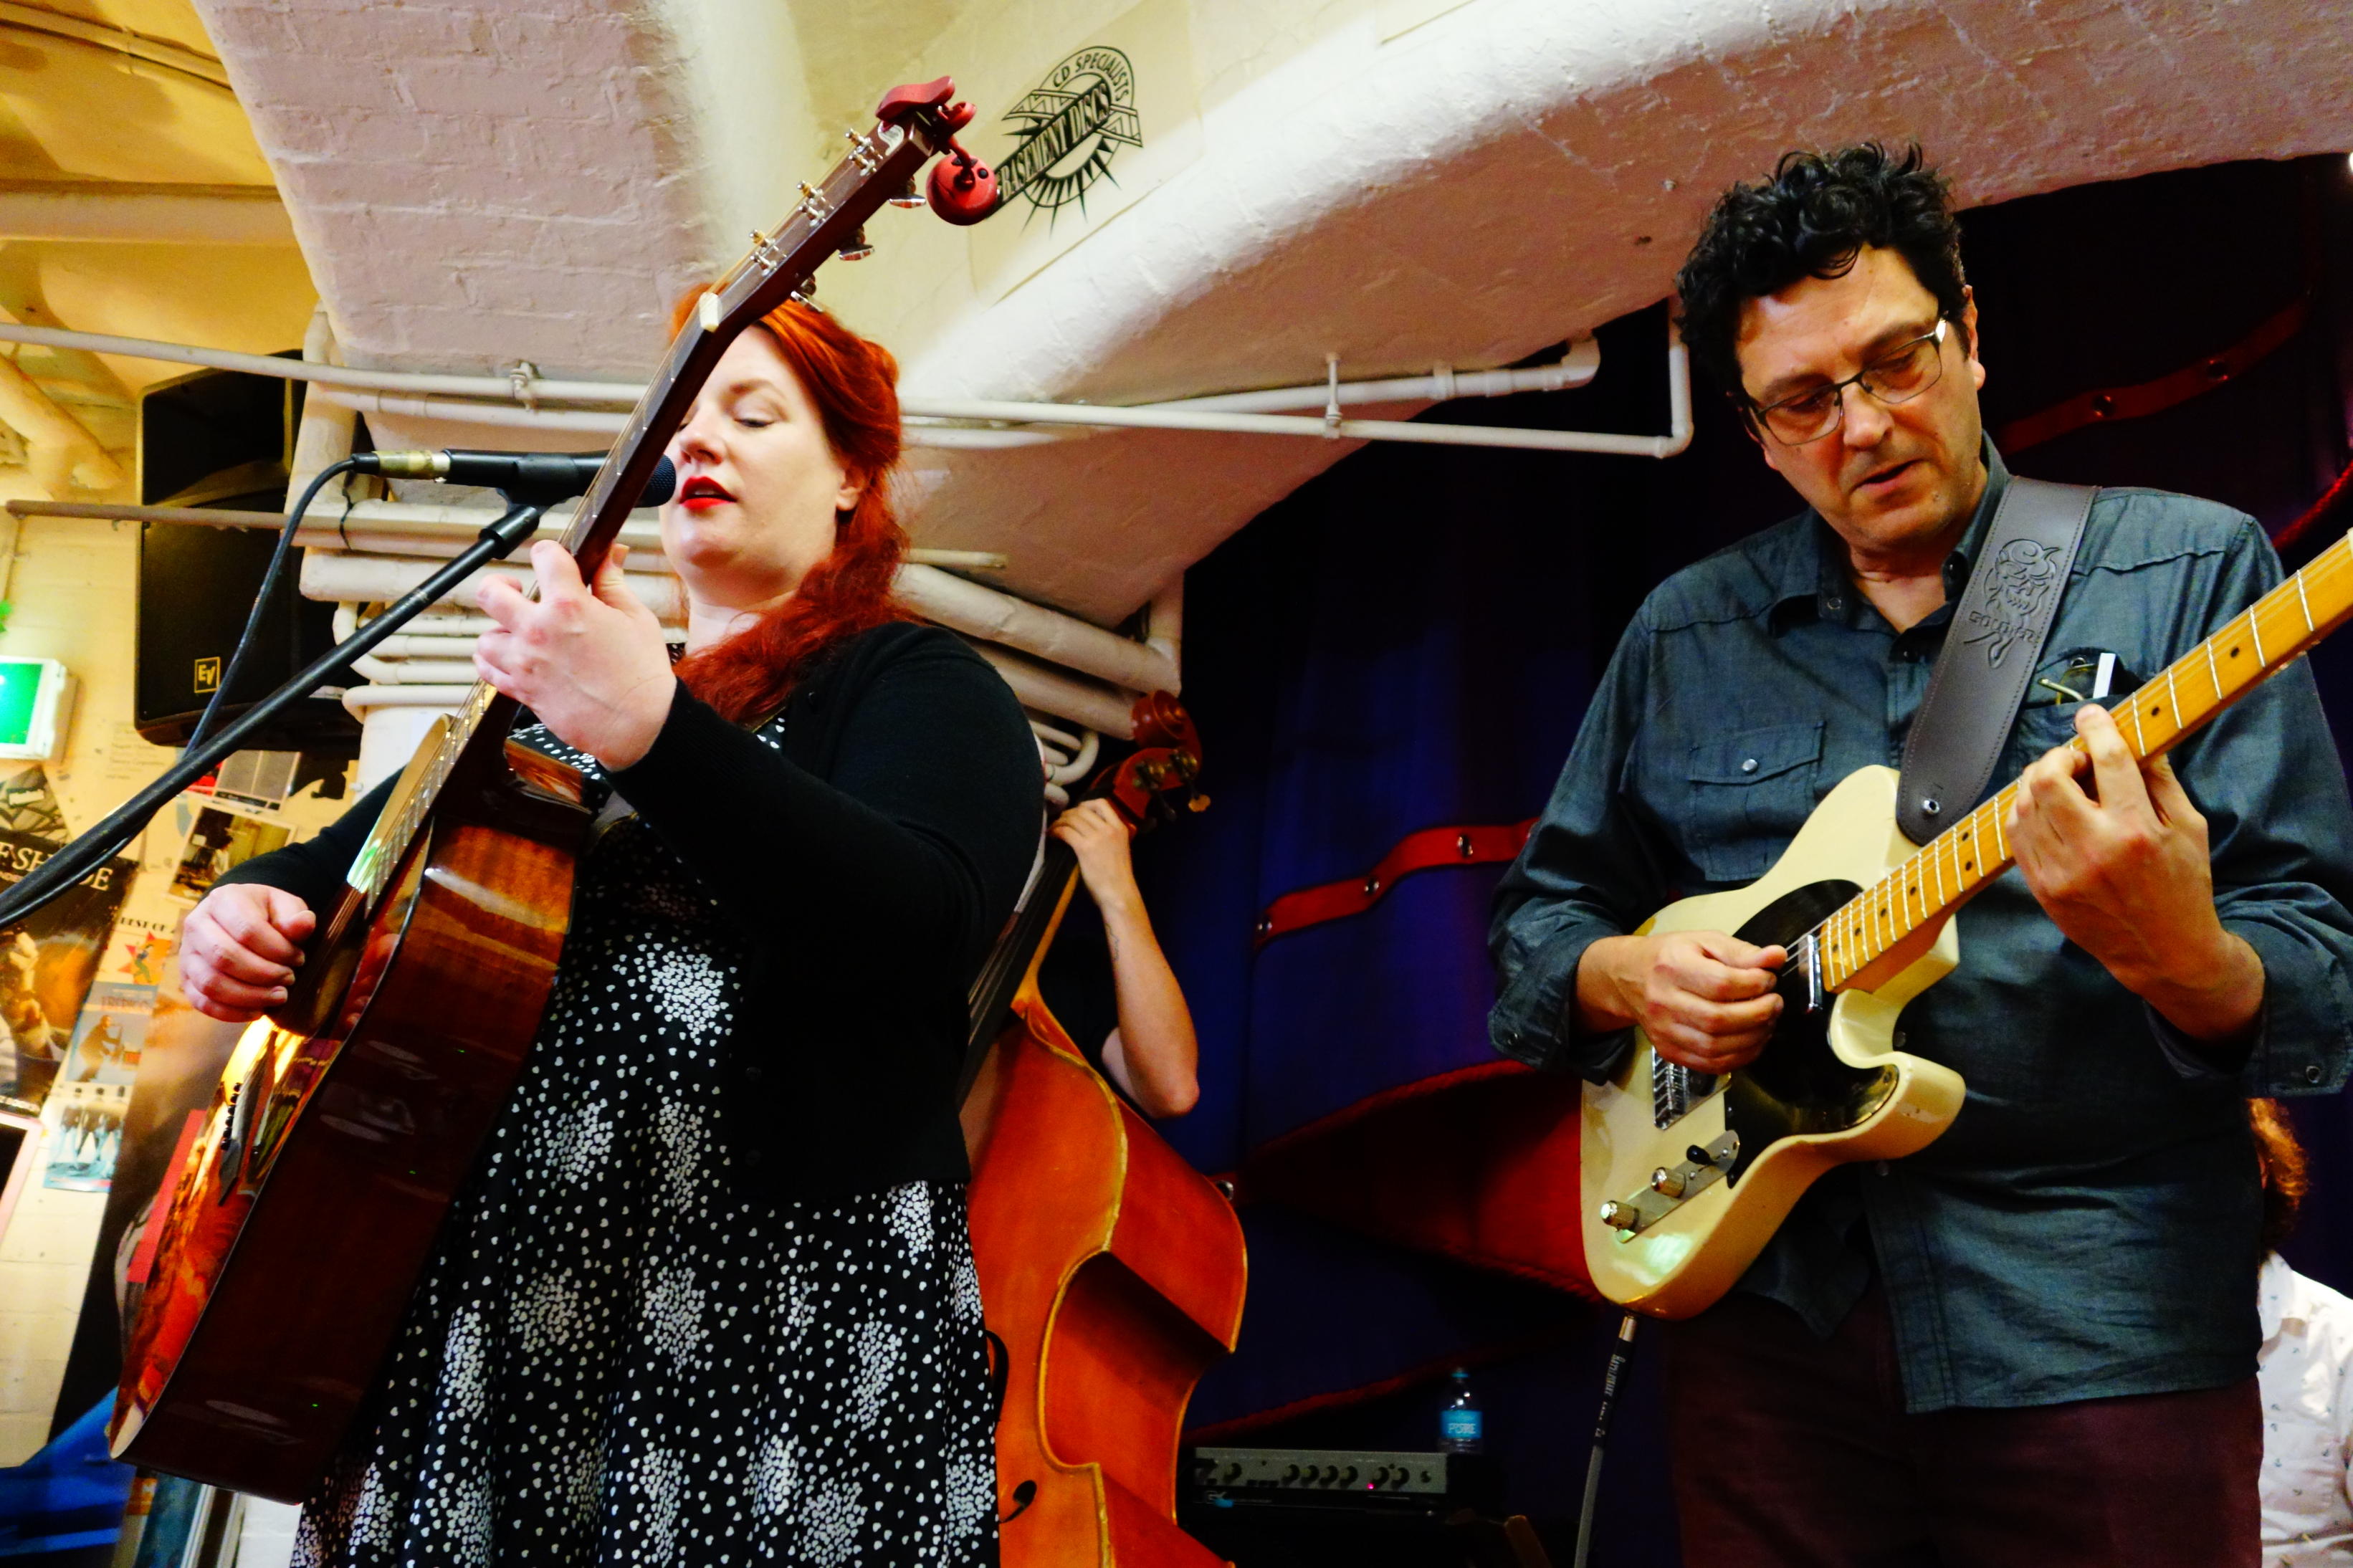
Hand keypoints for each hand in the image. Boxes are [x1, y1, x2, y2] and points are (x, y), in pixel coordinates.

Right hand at [180, 883, 314, 1021]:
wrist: (239, 918)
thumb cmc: (266, 913)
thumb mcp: (285, 906)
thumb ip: (295, 917)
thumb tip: (303, 926)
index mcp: (223, 899)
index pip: (247, 929)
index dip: (277, 950)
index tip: (298, 959)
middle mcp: (197, 924)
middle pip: (225, 957)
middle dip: (264, 974)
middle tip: (290, 978)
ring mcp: (187, 954)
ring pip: (211, 983)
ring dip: (249, 996)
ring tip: (279, 996)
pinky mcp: (186, 979)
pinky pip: (202, 1002)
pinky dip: (231, 1013)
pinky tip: (258, 1011)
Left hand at [474, 541, 675, 769]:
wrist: (639, 724)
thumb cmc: (641, 675)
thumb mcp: (636, 617)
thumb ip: (613, 582)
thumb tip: (611, 555)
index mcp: (569, 605)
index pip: (544, 556)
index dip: (550, 552)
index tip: (554, 559)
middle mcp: (538, 630)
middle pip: (490, 593)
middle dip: (502, 585)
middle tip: (516, 590)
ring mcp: (525, 662)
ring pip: (485, 636)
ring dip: (499, 629)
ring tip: (516, 631)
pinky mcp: (522, 690)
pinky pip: (488, 671)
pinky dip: (492, 661)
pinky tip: (508, 656)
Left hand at [1052, 799, 1140, 914]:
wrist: (1119, 893)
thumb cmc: (1118, 876)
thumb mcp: (1120, 848)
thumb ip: (1109, 836)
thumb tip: (1090, 829)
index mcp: (1120, 827)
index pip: (1102, 803)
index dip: (1085, 804)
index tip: (1077, 812)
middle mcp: (1109, 828)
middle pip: (1083, 809)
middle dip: (1069, 813)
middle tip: (1061, 821)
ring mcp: (1097, 837)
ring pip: (1072, 818)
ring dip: (1060, 821)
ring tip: (1054, 828)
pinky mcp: (1085, 848)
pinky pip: (1066, 831)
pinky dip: (1056, 831)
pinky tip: (1053, 836)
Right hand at [1581, 930, 1785, 1073]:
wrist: (1630, 978)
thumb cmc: (1672, 957)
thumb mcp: (1705, 941)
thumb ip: (1741, 952)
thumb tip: (1776, 957)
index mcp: (1672, 967)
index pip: (1722, 984)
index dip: (1755, 985)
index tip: (1769, 979)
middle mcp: (1663, 1002)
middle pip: (1719, 1019)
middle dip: (1758, 1013)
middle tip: (1775, 1003)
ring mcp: (1663, 1031)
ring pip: (1716, 1047)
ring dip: (1753, 1038)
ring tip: (1767, 1021)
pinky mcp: (1669, 1051)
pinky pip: (1710, 1064)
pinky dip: (1740, 1057)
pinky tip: (1752, 1040)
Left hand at [2008, 703, 2261, 1040]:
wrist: (2166, 952)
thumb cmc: (2184, 887)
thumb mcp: (2190, 828)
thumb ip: (2161, 781)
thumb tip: (2137, 740)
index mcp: (2136, 830)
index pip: (2107, 761)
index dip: (2096, 729)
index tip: (2091, 716)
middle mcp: (2093, 849)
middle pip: (2049, 778)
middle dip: (2058, 756)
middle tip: (2073, 757)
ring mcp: (2061, 871)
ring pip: (2025, 804)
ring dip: (2038, 782)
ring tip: (2060, 782)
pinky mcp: (2042, 888)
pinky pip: (2017, 835)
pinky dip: (2025, 812)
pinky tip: (2045, 809)